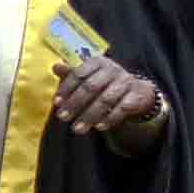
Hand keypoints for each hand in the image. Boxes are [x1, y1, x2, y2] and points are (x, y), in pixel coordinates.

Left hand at [46, 45, 167, 144]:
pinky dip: (110, 119)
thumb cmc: (106, 84)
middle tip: (62, 118)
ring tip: (77, 129)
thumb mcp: (89, 77)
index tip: (57, 103)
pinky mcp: (137, 95)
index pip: (79, 74)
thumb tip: (56, 66)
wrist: (137, 91)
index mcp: (98, 63)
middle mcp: (113, 69)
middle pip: (91, 87)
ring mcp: (126, 82)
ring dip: (89, 116)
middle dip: (75, 104)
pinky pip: (122, 108)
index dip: (66, 88)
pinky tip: (99, 127)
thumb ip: (72, 74)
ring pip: (106, 100)